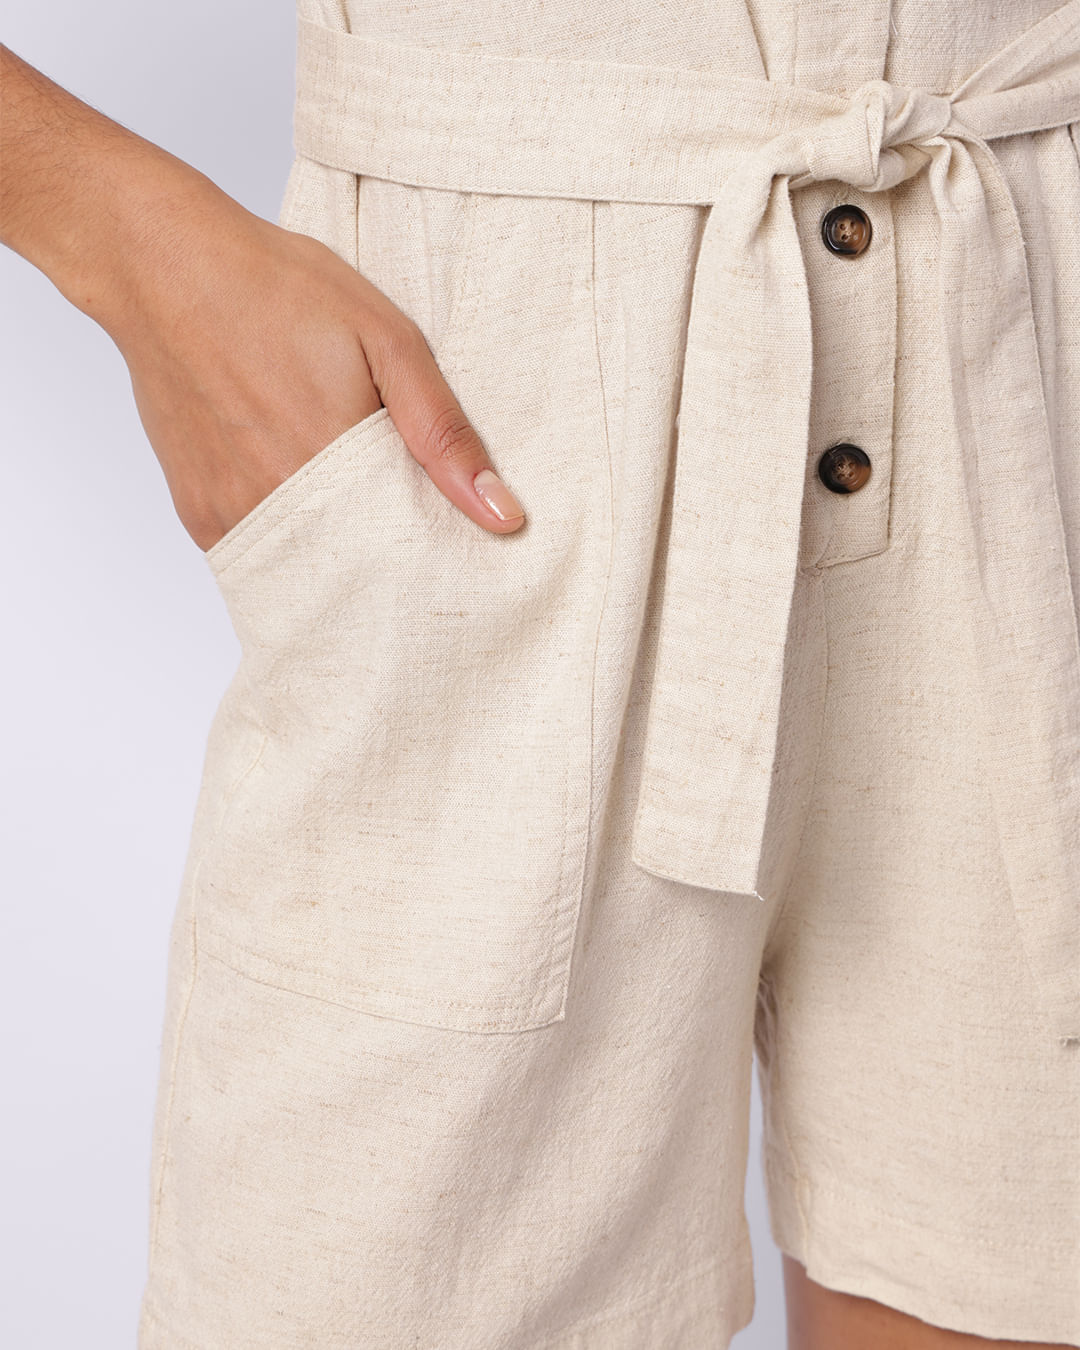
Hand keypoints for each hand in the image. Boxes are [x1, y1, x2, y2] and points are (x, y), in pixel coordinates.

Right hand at [0, 44, 524, 553]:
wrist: (163, 266)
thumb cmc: (278, 289)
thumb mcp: (387, 340)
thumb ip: (444, 434)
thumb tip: (503, 515)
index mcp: (336, 466)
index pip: (407, 555)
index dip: (434, 551)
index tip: (453, 541)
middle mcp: (280, 505)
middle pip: (358, 570)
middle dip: (387, 554)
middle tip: (400, 509)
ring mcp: (233, 514)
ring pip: (309, 567)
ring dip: (337, 546)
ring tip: (343, 486)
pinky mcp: (200, 517)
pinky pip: (263, 551)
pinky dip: (289, 533)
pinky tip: (294, 484)